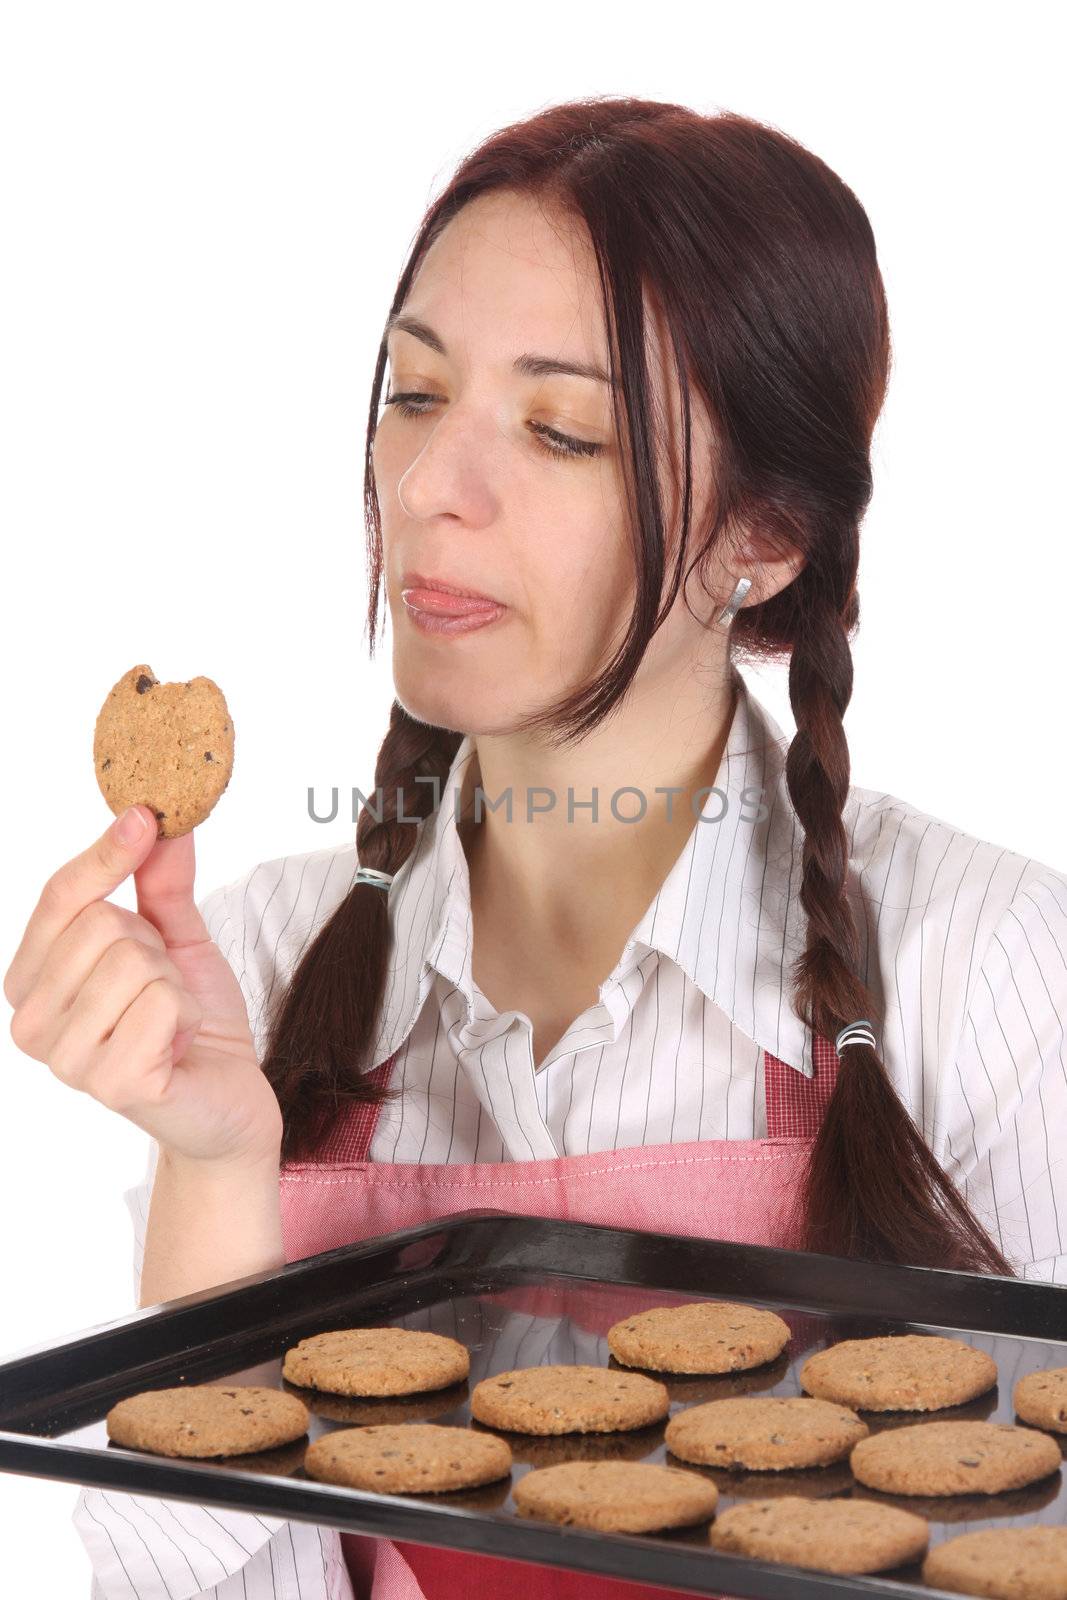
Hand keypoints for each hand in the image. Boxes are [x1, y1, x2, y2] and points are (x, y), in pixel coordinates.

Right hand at [4, 806, 282, 1168]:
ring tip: (171, 1020)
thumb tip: (156, 814)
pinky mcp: (109, 1083)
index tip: (145, 815)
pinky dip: (187, 1016)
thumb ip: (159, 880)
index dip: (103, 852)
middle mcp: (32, 1021)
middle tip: (164, 987)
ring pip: (132, 960)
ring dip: (174, 985)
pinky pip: (161, 1002)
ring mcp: (65, 1058)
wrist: (231, 1098)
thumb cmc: (192, 1020)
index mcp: (33, 980)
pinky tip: (179, 1046)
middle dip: (154, 946)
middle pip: (99, 924)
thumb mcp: (177, 938)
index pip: (58, 897)